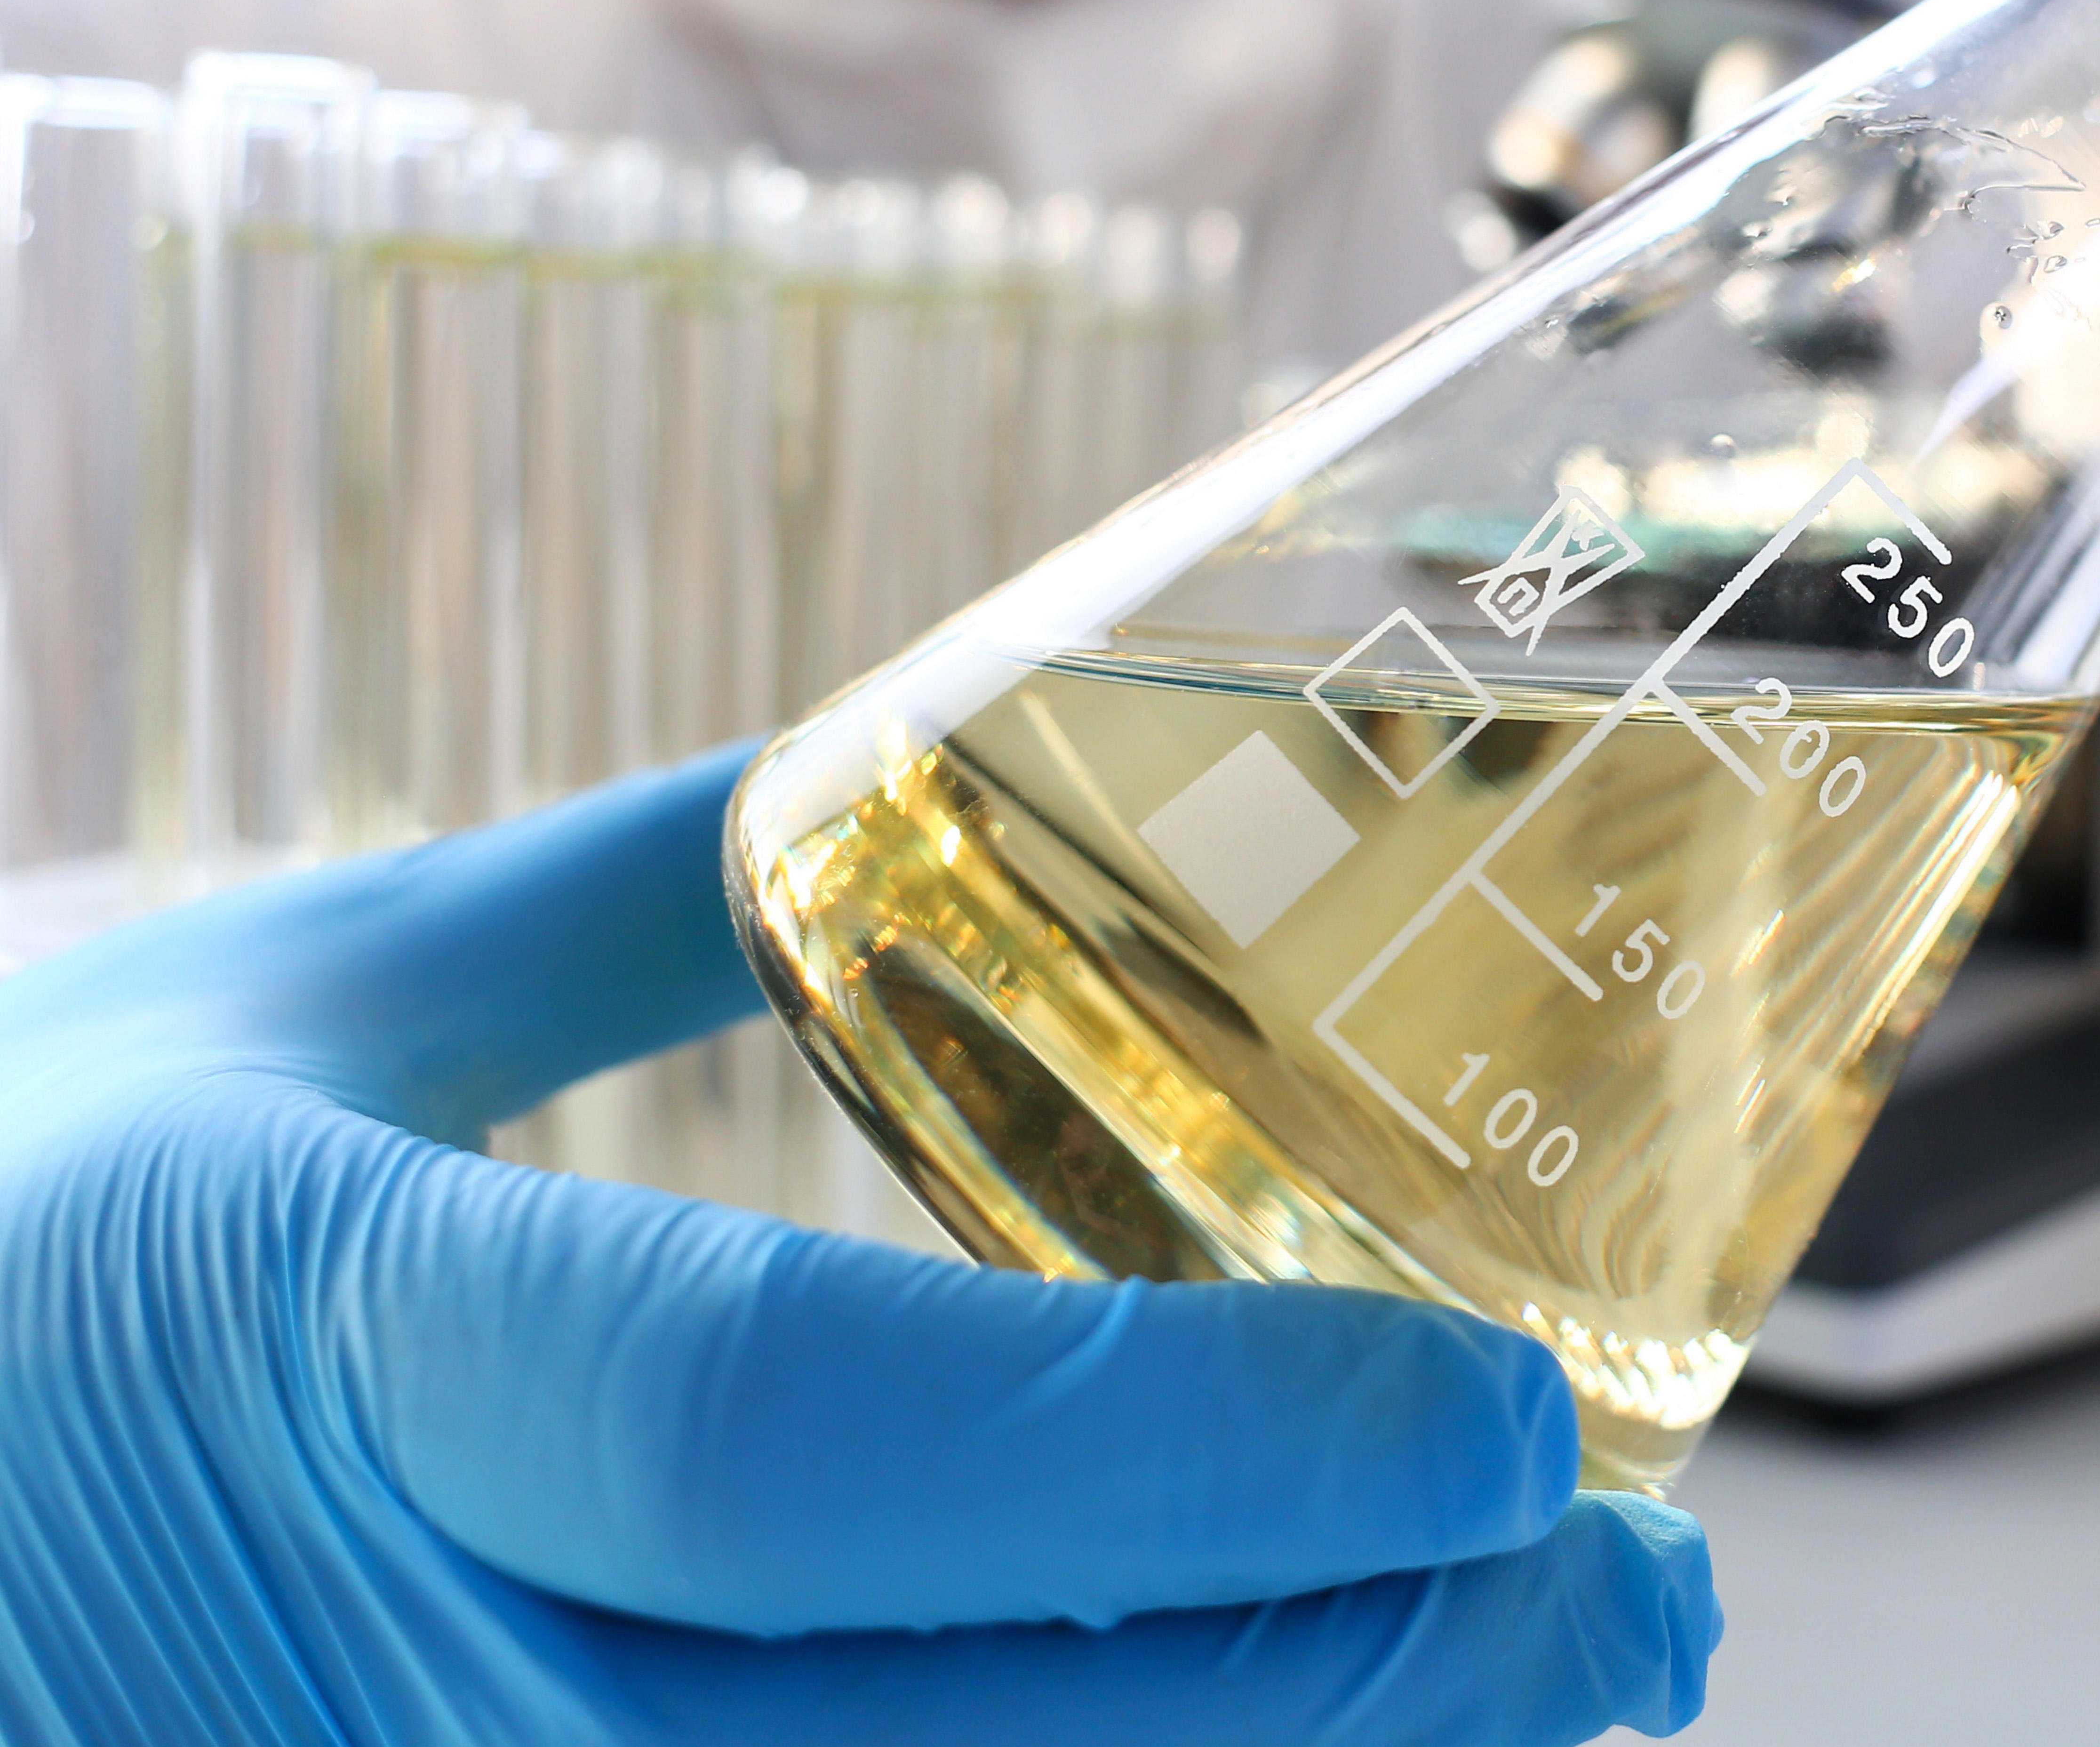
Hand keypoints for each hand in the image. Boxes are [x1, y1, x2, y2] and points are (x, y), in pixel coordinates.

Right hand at [0, 748, 1716, 1744]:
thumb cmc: (22, 1219)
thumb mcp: (279, 1008)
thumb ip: (626, 889)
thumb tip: (926, 752)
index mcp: (313, 1346)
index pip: (796, 1438)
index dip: (1190, 1450)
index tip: (1503, 1412)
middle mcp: (349, 1683)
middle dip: (1365, 1699)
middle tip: (1635, 1592)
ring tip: (1556, 1709)